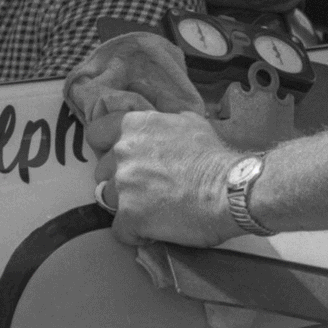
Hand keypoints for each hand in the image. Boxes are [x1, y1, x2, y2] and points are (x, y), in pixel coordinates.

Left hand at [90, 109, 242, 247]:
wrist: (231, 190)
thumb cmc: (213, 155)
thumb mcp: (187, 119)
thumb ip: (160, 109)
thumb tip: (142, 94)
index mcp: (133, 126)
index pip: (96, 133)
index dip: (107, 147)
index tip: (123, 158)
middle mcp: (122, 152)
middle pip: (103, 171)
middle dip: (121, 179)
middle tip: (149, 186)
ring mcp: (123, 185)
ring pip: (109, 200)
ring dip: (127, 205)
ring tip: (154, 208)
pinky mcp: (130, 217)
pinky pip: (121, 231)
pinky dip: (136, 233)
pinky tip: (156, 228)